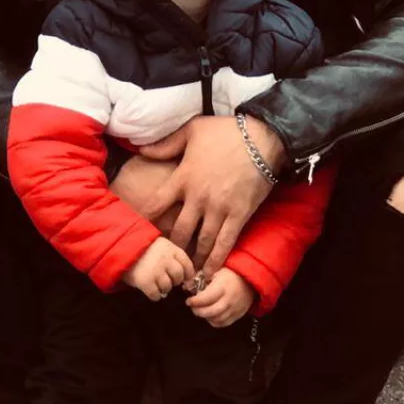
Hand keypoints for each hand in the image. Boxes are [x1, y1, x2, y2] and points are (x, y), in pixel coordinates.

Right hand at [121, 236, 193, 301]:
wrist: (118, 248)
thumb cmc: (140, 248)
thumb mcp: (159, 245)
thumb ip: (172, 256)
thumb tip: (187, 276)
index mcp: (170, 248)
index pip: (187, 264)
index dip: (188, 274)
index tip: (185, 279)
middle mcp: (165, 259)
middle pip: (178, 276)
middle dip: (175, 281)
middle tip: (168, 281)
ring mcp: (155, 271)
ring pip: (167, 287)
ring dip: (164, 288)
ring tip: (156, 284)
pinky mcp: (145, 282)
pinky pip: (156, 295)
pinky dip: (155, 296)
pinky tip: (150, 291)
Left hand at [138, 115, 287, 277]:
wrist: (262, 138)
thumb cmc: (226, 132)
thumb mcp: (192, 130)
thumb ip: (166, 144)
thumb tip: (142, 151)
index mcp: (183, 178)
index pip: (156, 204)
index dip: (147, 219)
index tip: (141, 231)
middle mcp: (198, 198)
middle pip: (179, 231)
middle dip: (173, 248)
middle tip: (168, 260)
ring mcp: (219, 208)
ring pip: (201, 241)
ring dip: (194, 259)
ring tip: (188, 273)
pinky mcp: (239, 215)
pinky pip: (225, 242)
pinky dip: (216, 259)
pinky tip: (210, 272)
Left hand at [186, 268, 256, 327]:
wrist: (250, 278)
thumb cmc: (232, 272)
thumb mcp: (217, 269)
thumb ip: (202, 278)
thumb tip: (188, 286)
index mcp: (223, 286)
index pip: (206, 298)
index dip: (195, 302)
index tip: (189, 301)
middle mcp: (230, 299)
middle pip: (211, 312)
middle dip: (198, 311)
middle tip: (193, 307)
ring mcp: (235, 308)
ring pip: (217, 319)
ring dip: (206, 317)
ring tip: (201, 310)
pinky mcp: (238, 314)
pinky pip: (224, 323)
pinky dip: (215, 321)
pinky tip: (210, 315)